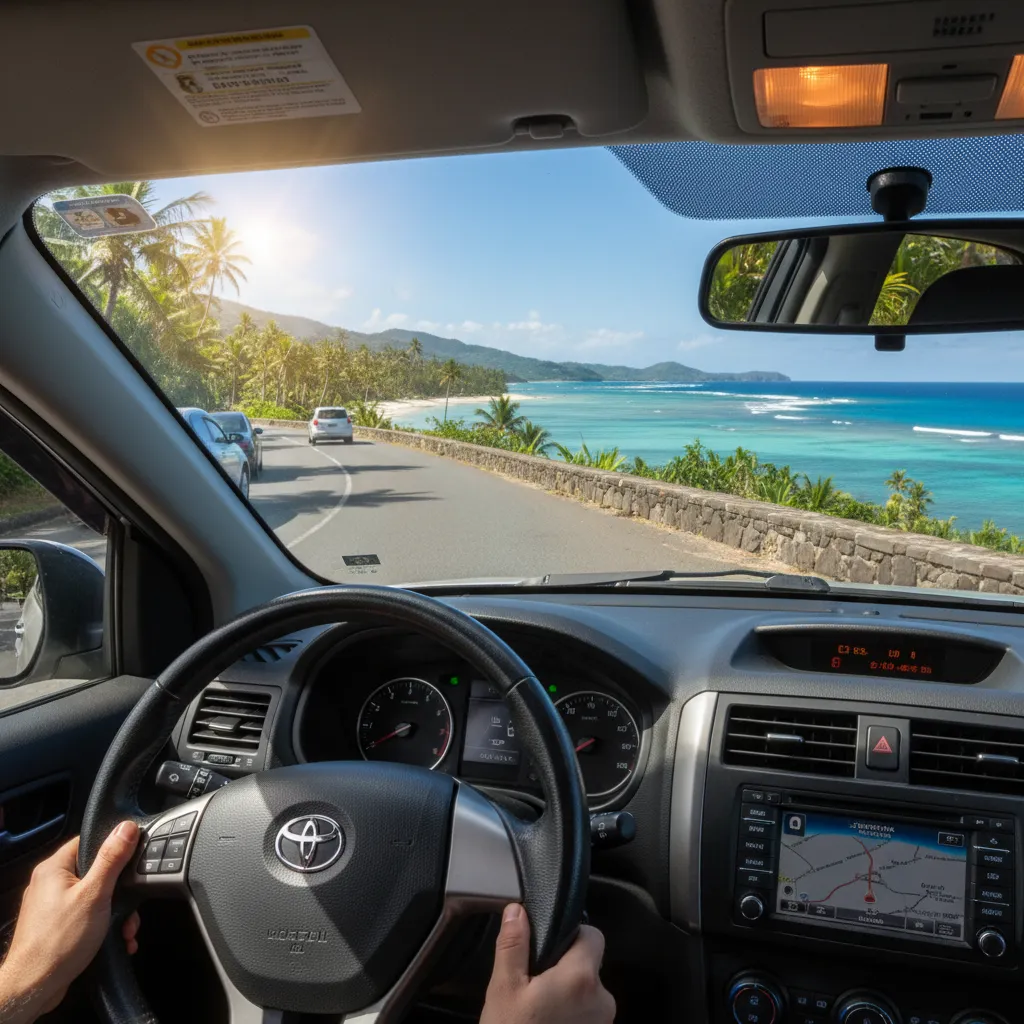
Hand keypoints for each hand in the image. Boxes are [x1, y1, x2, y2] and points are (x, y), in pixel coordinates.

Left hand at [0, 822, 140, 1023]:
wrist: (33, 987)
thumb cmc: (59, 941)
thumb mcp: (95, 894)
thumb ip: (112, 859)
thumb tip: (126, 828)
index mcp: (53, 868)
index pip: (89, 842)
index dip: (114, 848)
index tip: (132, 859)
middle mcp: (50, 883)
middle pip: (96, 872)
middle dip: (120, 892)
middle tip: (129, 907)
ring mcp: (52, 906)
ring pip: (95, 897)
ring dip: (116, 913)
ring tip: (125, 930)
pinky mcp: (57, 925)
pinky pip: (87, 915)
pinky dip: (104, 925)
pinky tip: (116, 939)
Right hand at [480, 904, 614, 1023]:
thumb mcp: (503, 988)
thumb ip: (513, 945)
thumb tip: (517, 911)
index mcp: (581, 978)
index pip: (594, 936)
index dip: (574, 934)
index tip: (551, 945)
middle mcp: (601, 1001)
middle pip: (590, 965)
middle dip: (566, 968)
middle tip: (536, 982)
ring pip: (588, 993)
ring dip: (569, 994)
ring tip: (539, 1008)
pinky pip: (587, 1016)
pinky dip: (571, 1016)